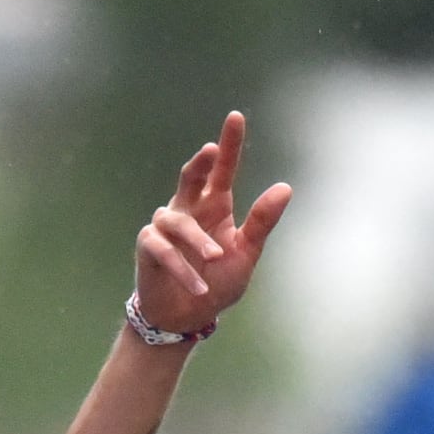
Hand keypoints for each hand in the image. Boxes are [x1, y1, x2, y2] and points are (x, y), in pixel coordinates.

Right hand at [134, 110, 292, 337]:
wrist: (188, 317)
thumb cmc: (218, 282)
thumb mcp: (246, 253)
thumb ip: (261, 222)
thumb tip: (285, 188)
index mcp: (215, 206)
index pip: (223, 170)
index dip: (229, 144)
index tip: (236, 116)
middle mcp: (190, 209)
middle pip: (191, 177)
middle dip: (200, 164)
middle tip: (211, 152)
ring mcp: (165, 226)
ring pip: (178, 221)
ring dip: (198, 241)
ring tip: (215, 260)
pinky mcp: (148, 246)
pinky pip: (163, 250)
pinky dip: (182, 268)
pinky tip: (199, 287)